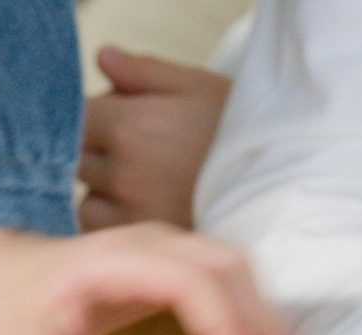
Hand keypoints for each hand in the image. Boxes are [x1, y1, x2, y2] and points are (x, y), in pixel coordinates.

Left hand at [0, 223, 294, 334]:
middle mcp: (155, 245)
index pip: (193, 283)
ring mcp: (171, 252)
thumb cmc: (10, 310)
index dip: (223, 333)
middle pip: (230, 276)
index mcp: (117, 259)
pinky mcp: (178, 270)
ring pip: (240, 281)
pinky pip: (230, 290)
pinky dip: (251, 330)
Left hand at [79, 46, 232, 230]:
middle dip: (100, 153)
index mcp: (130, 126)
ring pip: (87, 202)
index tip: (121, 120)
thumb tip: (103, 59)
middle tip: (143, 154)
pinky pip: (110, 237)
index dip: (97, 117)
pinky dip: (121, 226)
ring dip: (105, 195)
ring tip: (148, 189)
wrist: (284, 189)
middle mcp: (122, 173)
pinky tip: (152, 215)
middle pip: (79, 159)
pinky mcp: (143, 248)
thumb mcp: (198, 87)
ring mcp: (130, 214)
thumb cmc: (243, 135)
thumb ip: (144, 73)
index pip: (77, 117)